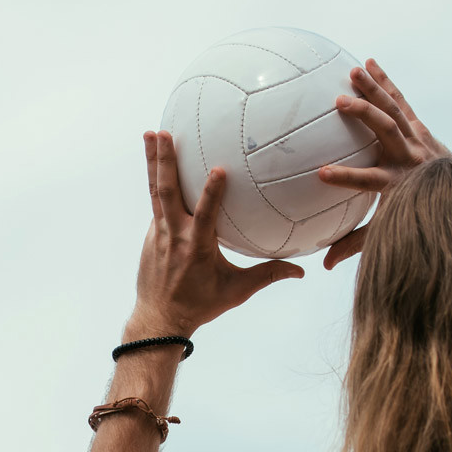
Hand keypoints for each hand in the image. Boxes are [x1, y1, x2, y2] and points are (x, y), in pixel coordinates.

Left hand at [130, 131, 301, 338]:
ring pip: (157, 191)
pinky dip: (156, 180)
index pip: (206, 215)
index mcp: (197, 247)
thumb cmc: (201, 305)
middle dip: (165, 162)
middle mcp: (175, 235)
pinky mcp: (153, 234)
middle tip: (162, 133)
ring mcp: (160, 233)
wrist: (160, 319)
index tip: (218, 168)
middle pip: (168, 192)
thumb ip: (267, 276)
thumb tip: (300, 271)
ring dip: (153, 162)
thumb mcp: (236, 292)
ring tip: (150, 133)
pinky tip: (156, 161)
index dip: (212, 192)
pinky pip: (156, 202)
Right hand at [315, 58, 450, 269]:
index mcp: (397, 184)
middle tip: (339, 103)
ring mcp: (418, 139)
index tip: (319, 173)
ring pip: (394, 110)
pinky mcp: (420, 127)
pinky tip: (370, 63)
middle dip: (363, 116)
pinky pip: (401, 101)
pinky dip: (387, 83)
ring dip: (373, 90)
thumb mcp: (388, 232)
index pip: (367, 181)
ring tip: (353, 71)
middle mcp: (409, 158)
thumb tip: (322, 264)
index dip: (345, 177)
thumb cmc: (416, 217)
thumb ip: (355, 244)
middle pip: (385, 132)